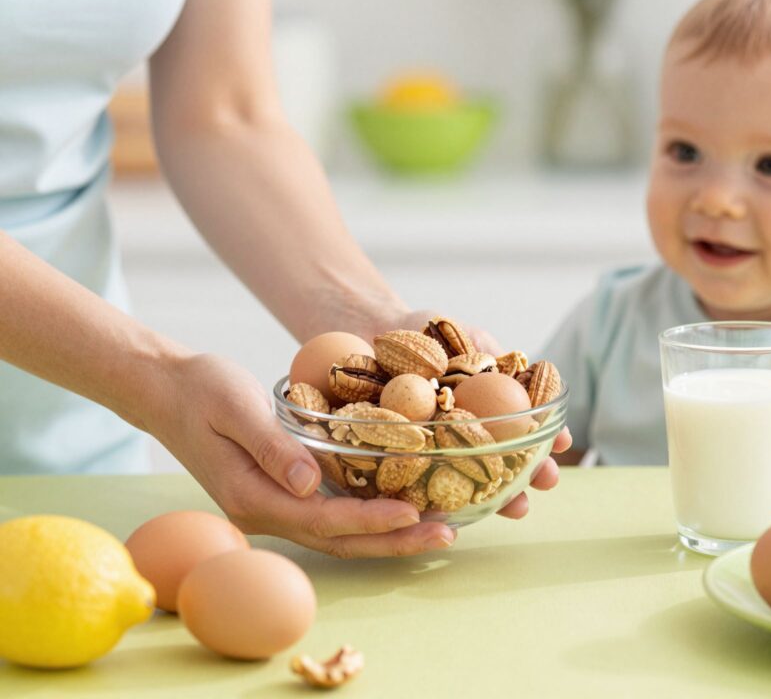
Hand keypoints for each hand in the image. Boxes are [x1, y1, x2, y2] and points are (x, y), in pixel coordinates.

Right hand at [146, 353, 453, 557]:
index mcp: (251, 496)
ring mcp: (269, 506)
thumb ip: (272, 447)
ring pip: (335, 535)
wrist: (165, 388)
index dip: (371, 519)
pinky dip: (364, 518)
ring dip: (384, 535)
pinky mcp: (277, 492)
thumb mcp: (236, 408)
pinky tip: (397, 507)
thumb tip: (310, 483)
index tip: (412, 513)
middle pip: (337, 541)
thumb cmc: (201, 390)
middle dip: (393, 541)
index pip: (323, 520)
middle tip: (445, 534)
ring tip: (434, 528)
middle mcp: (262, 512)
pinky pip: (327, 516)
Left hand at [374, 309, 571, 518]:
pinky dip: (443, 496)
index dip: (545, 436)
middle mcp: (467, 431)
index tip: (563, 442)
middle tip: (547, 481)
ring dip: (499, 495)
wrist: (379, 331)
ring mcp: (439, 447)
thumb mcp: (470, 339)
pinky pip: (427, 478)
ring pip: (472, 477)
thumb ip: (493, 356)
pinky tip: (459, 508)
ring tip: (519, 508)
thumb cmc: (430, 332)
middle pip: (504, 459)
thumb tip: (529, 368)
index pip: (523, 428)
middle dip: (528, 474)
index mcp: (489, 406)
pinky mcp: (406, 457)